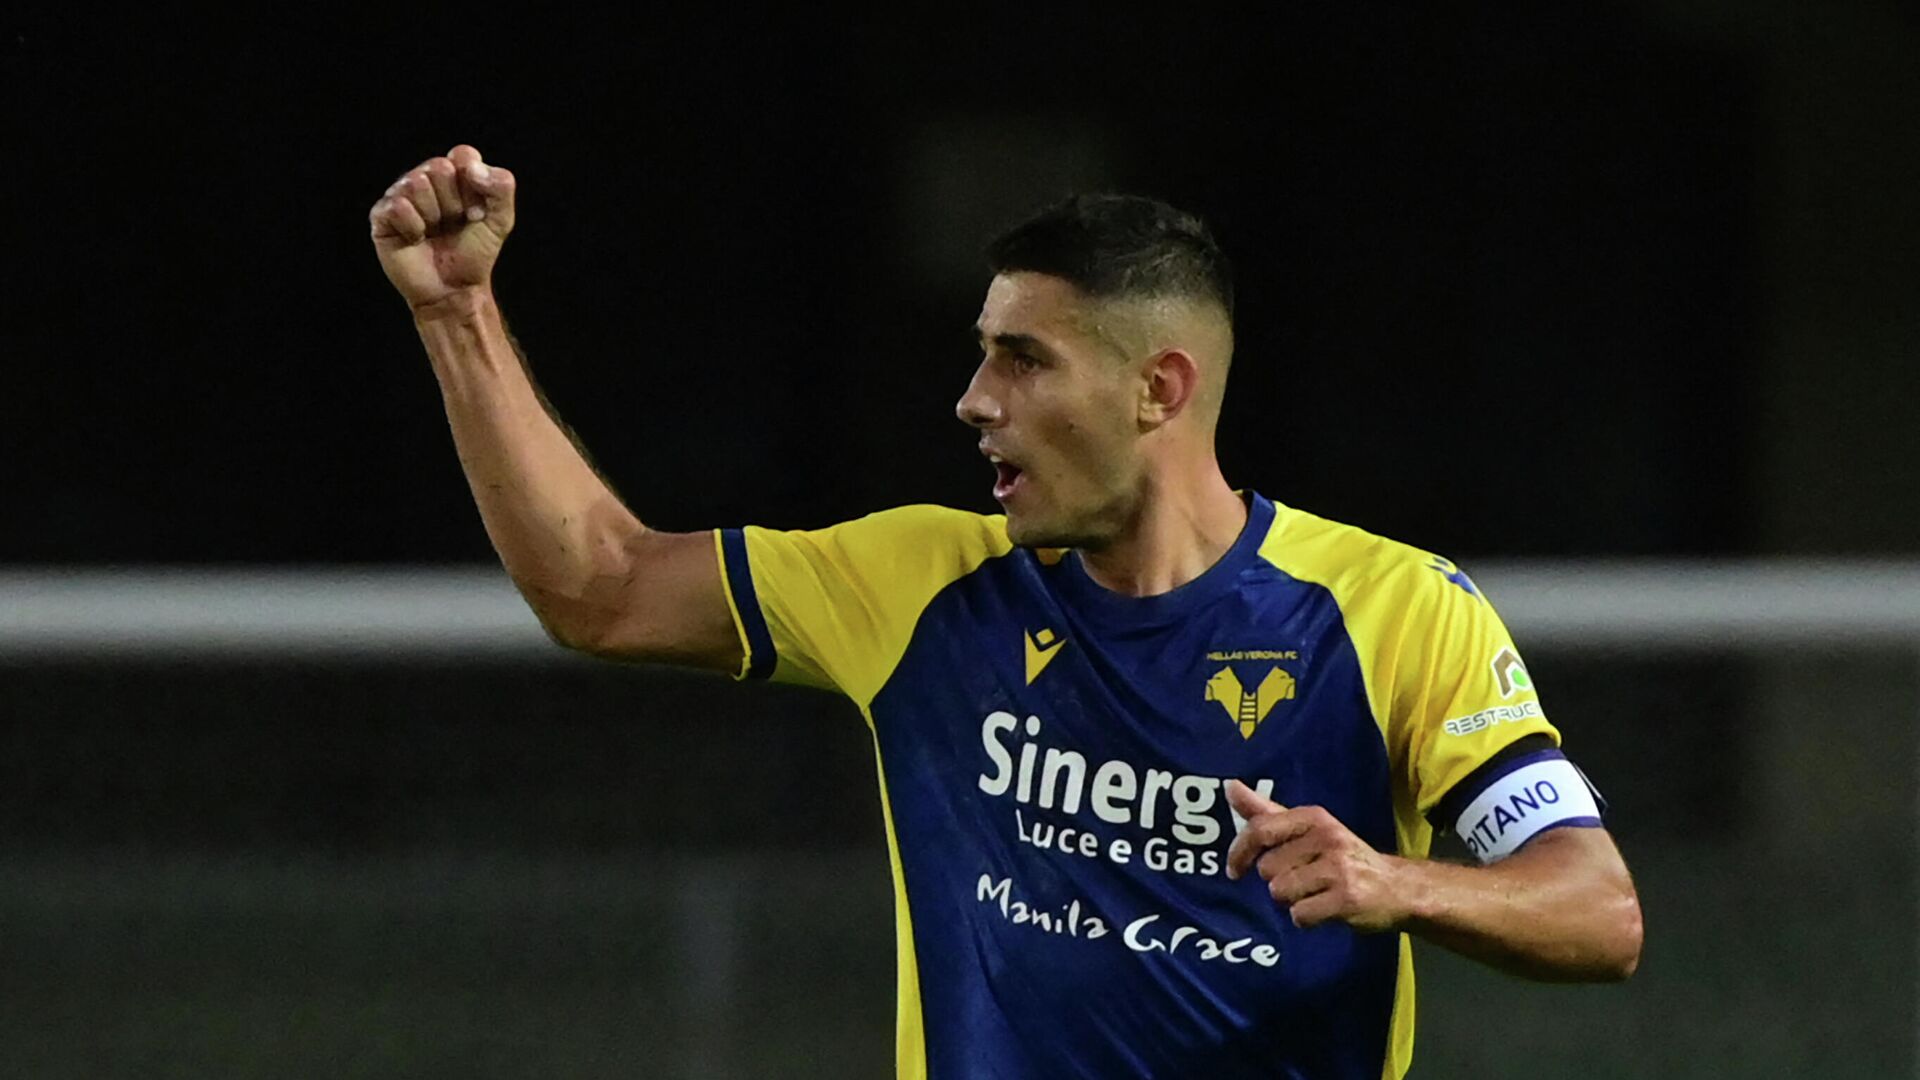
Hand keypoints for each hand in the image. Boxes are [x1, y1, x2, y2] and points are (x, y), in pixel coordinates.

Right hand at [369, 144, 516, 311]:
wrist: (454, 288)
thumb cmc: (474, 254)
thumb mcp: (501, 220)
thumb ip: (501, 187)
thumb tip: (472, 168)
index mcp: (452, 175)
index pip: (461, 155)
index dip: (473, 186)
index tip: (476, 212)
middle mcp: (424, 179)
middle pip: (438, 168)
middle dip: (452, 203)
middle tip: (452, 224)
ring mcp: (401, 195)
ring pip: (416, 183)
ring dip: (432, 215)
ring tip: (434, 232)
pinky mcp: (381, 215)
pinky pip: (397, 205)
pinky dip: (413, 227)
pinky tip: (416, 239)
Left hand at [1223, 780, 1408, 932]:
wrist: (1396, 888)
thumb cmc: (1343, 857)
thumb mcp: (1309, 829)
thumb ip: (1267, 811)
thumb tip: (1230, 787)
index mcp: (1314, 818)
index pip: (1260, 829)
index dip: (1239, 851)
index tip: (1234, 870)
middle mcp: (1326, 838)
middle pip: (1267, 869)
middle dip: (1278, 881)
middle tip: (1305, 880)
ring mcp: (1338, 869)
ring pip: (1281, 893)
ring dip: (1292, 900)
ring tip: (1317, 893)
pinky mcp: (1346, 900)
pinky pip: (1299, 915)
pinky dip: (1307, 918)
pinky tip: (1325, 909)